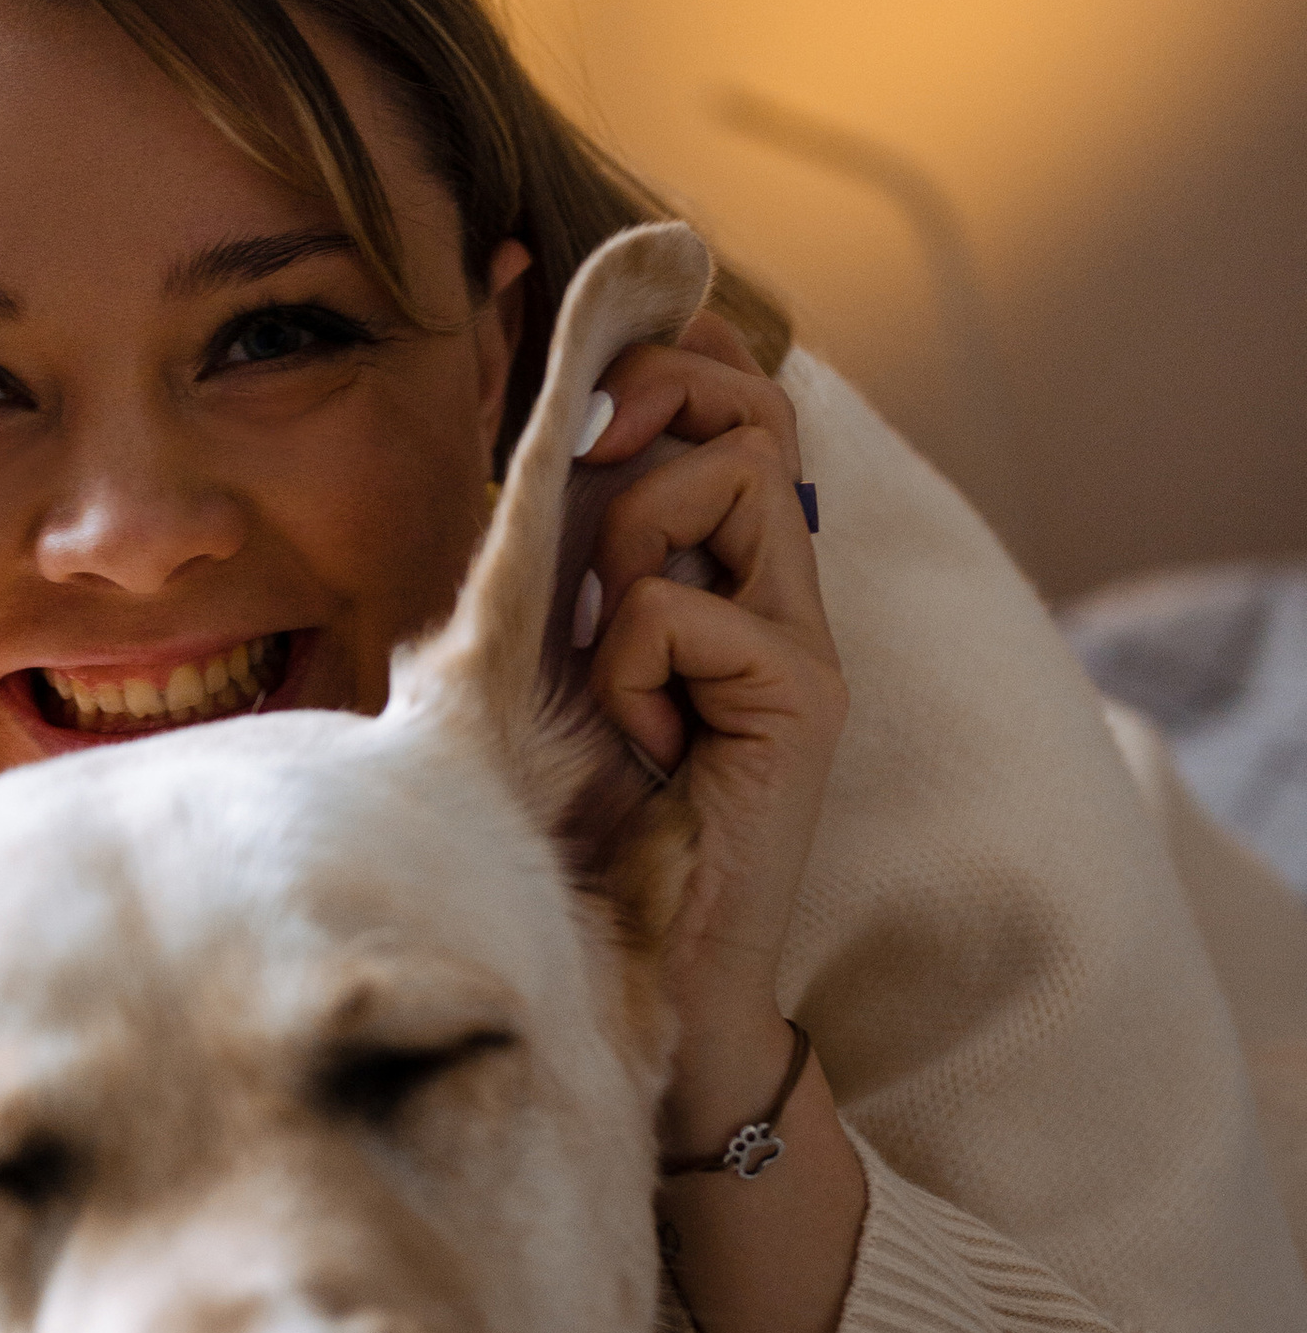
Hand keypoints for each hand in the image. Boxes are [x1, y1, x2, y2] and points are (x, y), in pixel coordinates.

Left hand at [572, 315, 844, 1137]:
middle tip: (588, 461)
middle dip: (656, 405)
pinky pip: (680, 610)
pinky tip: (638, 738)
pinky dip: (628, 663)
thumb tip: (528, 446)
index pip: (747, 409)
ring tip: (609, 647)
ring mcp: (804, 646)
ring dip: (629, 540)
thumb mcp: (561, 668)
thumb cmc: (590, 835)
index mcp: (736, 582)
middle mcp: (785, 600)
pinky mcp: (804, 699)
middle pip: (757, 411)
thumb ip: (565, 569)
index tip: (602, 375)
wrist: (654, 974)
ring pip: (728, 477)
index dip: (686, 358)